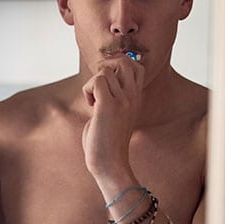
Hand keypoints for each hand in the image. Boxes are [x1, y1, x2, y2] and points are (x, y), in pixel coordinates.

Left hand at [81, 55, 145, 175]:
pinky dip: (87, 90)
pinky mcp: (108, 106)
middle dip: (105, 66)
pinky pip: (97, 81)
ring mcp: (122, 101)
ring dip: (92, 83)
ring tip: (93, 101)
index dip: (118, 65)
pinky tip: (91, 106)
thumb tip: (101, 78)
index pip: (136, 66)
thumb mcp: (114, 113)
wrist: (109, 162)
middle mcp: (133, 96)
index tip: (105, 81)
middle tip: (97, 86)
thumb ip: (112, 96)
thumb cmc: (107, 140)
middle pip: (124, 61)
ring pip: (105, 70)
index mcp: (136, 98)